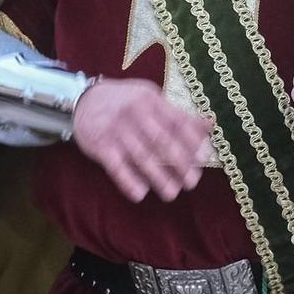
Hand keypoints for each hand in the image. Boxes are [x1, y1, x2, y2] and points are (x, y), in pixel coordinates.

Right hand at [71, 78, 214, 202]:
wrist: (83, 100)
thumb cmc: (126, 102)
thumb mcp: (151, 100)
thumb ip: (178, 114)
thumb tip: (209, 125)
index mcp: (151, 100)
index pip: (176, 121)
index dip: (192, 140)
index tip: (204, 158)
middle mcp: (134, 112)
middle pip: (161, 140)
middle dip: (180, 162)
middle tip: (192, 182)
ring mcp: (115, 129)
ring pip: (141, 156)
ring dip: (158, 177)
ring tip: (171, 194)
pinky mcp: (99, 145)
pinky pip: (115, 166)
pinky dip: (128, 181)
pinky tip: (140, 194)